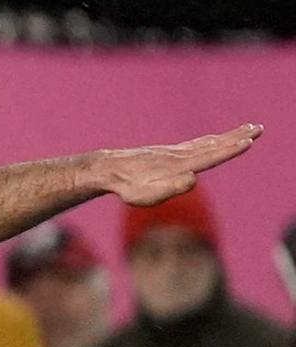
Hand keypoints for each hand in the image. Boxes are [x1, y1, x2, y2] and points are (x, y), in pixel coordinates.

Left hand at [95, 125, 261, 206]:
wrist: (108, 169)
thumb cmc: (128, 187)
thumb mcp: (146, 195)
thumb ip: (171, 188)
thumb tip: (193, 178)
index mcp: (179, 166)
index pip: (211, 157)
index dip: (230, 150)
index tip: (249, 141)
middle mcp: (180, 155)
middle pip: (214, 145)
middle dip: (237, 138)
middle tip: (259, 128)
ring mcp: (174, 152)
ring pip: (207, 142)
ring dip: (228, 136)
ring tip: (246, 128)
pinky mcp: (167, 152)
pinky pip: (196, 143)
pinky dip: (210, 139)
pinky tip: (213, 139)